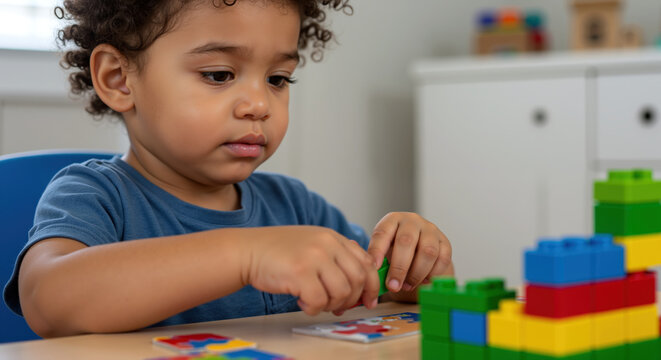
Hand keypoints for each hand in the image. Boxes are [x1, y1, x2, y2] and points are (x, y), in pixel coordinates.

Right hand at [244, 226, 379, 315]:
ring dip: (330, 304)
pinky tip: (302, 302)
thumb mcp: (312, 242)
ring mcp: (314, 257)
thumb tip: (361, 277)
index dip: (372, 285)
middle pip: (358, 279)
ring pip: (341, 292)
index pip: (366, 262)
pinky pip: (319, 301)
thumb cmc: (278, 252)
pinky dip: (313, 308)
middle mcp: (327, 244)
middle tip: (337, 307)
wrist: (247, 250)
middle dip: (352, 299)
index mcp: (332, 237)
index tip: (369, 300)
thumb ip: (335, 254)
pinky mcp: (300, 273)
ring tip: (315, 302)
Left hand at [367, 212, 451, 292]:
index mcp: (392, 220)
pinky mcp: (445, 242)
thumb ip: (379, 260)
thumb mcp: (384, 249)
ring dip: (416, 274)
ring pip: (427, 252)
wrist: (418, 245)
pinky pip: (442, 259)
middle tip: (393, 286)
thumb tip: (373, 277)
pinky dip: (432, 274)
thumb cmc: (396, 248)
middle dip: (399, 268)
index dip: (377, 250)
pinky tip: (423, 282)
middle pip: (406, 241)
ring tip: (407, 286)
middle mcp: (412, 221)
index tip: (374, 268)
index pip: (382, 232)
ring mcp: (430, 230)